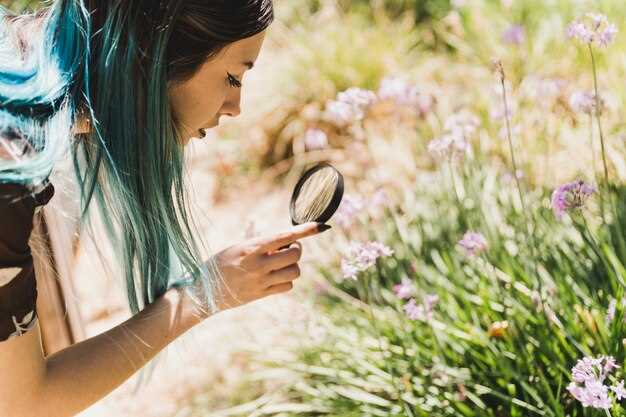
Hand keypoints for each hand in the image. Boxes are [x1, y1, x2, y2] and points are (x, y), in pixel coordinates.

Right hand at [211, 221, 329, 311]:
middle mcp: (258, 264)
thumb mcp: (234, 246)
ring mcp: (261, 280)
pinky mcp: (262, 294)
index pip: (284, 236)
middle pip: (295, 254)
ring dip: (293, 265)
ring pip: (295, 271)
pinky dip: (287, 280)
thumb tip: (259, 223)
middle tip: (287, 247)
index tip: (320, 225)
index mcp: (251, 247)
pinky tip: (276, 275)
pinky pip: (288, 286)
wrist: (204, 292)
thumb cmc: (219, 264)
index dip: (304, 230)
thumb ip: (253, 237)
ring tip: (280, 263)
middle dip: (296, 248)